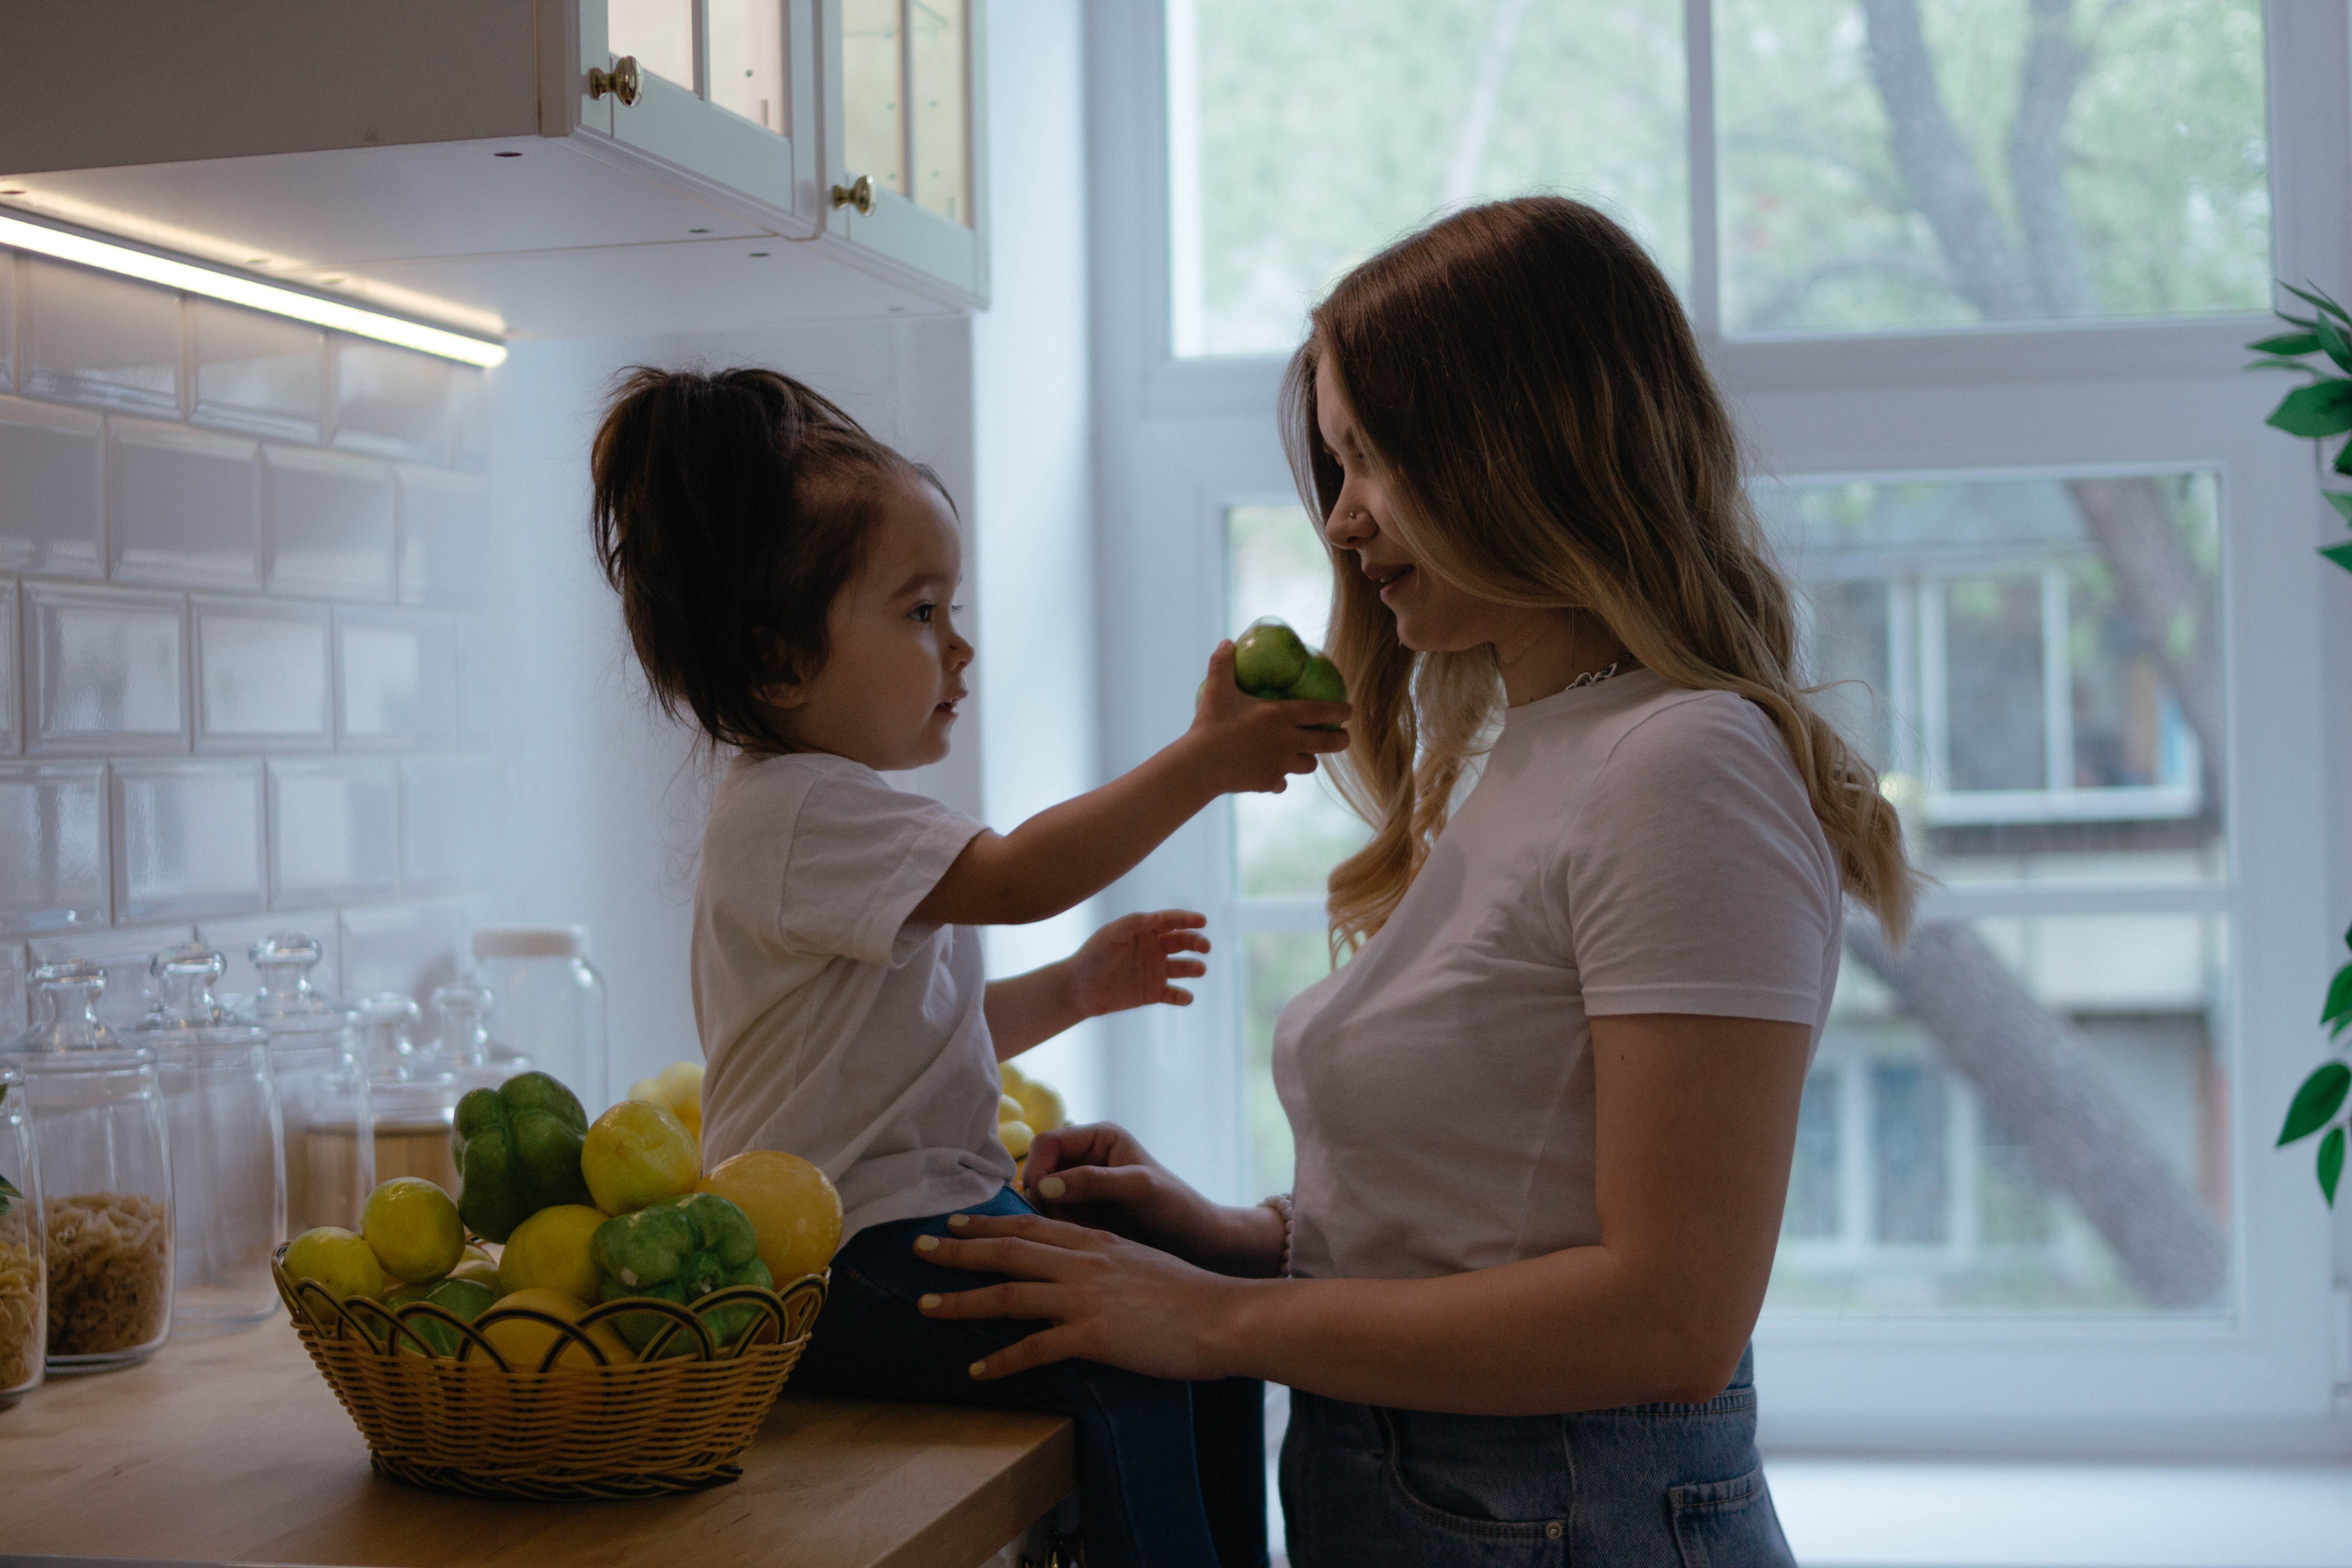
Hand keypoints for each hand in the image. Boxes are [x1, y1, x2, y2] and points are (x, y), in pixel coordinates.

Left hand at [915, 1212, 1255, 1381]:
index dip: (986, 1224)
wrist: (1225, 1316)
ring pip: (1010, 1294)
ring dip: (962, 1301)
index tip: (952, 1224)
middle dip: (957, 1250)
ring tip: (925, 1308)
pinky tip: (976, 1371)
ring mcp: (1087, 1299)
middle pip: (1008, 1250)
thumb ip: (1103, 1258)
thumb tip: (1073, 1265)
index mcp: (1096, 1242)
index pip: (1030, 1225)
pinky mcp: (1095, 1336)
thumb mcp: (1140, 1259)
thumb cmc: (1190, 1294)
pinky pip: (1036, 1348)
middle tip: (916, 1249)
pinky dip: (1002, 1360)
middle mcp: (1084, 1263)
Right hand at [1025, 1122, 1285, 1276]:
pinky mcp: (1081, 1217)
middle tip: (1061, 1225)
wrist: (1198, 1246)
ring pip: (1041, 1200)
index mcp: (1099, 1138)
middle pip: (1038, 1172)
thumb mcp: (1139, 1189)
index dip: (1038, 1168)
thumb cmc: (1178, 1209)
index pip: (1047, 1143)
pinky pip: (1052, 1221)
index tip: (1043, 1200)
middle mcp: (1085, 1159)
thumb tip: (1043, 1185)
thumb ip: (1093, 1181)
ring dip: (1050, 1219)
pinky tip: (1083, 1243)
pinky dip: (1058, 1233)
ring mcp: (1081, 1189)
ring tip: (1080, 1235)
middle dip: (1043, 1199)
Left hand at [1067, 911, 1209, 1015]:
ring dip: (1193, 967)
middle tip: (1205, 946)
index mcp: (1145, 931)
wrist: (1079, 988)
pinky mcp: (1153, 993)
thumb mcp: (1111, 934)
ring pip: (1182, 968)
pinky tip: (1186, 997)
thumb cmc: (1093, 956)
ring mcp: (1155, 971)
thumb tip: (1157, 916)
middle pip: (1182, 942)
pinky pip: (1173, 994)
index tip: (1202, 920)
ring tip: (1199, 969)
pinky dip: (1182, 996)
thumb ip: (1133, 923)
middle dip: (1196, 942)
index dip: (1187, 919)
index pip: (1170, 921)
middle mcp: (1154, 949)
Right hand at [1184, 642, 1350, 794]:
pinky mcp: (1269, 782)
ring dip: (1309, 759)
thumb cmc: (1210, 724)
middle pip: (1327, 743)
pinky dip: (1280, 778)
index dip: (1339, 710)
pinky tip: (1273, 776)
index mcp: (1280, 715)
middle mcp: (1287, 740)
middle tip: (1344, 738)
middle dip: (1341, 741)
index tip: (1350, 710)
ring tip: (1305, 755)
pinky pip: (1282, 782)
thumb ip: (1223, 664)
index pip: (1321, 711)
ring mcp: (1280, 764)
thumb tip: (1227, 643)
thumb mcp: (1216, 690)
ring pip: (1308, 765)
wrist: (1200, 765)